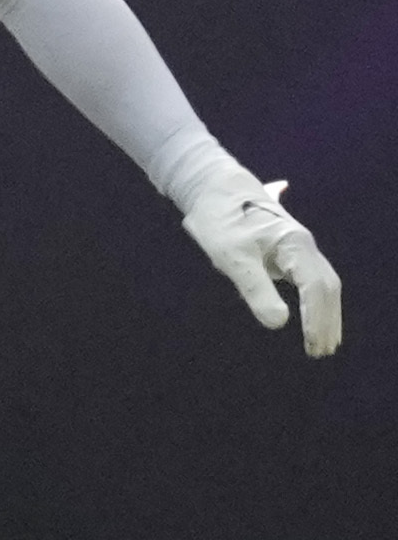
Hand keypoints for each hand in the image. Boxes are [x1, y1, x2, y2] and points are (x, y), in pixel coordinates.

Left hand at [182, 175, 342, 357]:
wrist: (212, 188)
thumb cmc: (220, 222)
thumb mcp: (232, 258)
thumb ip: (256, 289)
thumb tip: (279, 323)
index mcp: (295, 245)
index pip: (316, 288)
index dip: (317, 319)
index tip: (313, 345)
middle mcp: (304, 244)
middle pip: (327, 287)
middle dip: (326, 320)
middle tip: (321, 352)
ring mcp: (299, 245)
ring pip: (323, 282)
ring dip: (325, 312)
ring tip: (322, 341)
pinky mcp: (290, 248)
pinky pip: (312, 278)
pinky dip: (316, 300)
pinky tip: (315, 315)